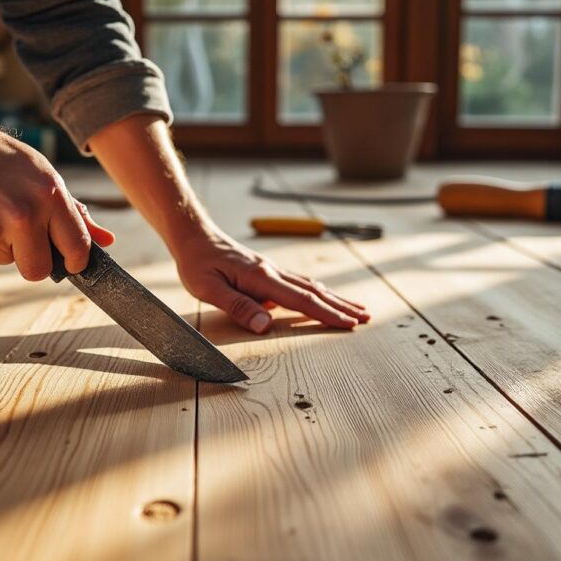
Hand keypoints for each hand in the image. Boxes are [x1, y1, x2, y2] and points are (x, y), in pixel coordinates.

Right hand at [0, 122, 113, 279]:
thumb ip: (75, 214)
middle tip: (23, 238)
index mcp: (49, 195)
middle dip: (34, 262)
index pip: (77, 248)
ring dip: (2, 244)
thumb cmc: (3, 160)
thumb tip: (106, 242)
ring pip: (6, 261)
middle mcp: (21, 213)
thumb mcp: (45, 176)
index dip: (75, 261)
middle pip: (37, 271)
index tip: (69, 261)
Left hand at [172, 227, 369, 333]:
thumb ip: (237, 306)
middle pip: (314, 292)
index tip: (349, 323)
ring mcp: (271, 269)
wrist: (194, 235)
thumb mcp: (208, 289)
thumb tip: (264, 324)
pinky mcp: (265, 270)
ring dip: (333, 298)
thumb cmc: (197, 263)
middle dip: (341, 306)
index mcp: (262, 278)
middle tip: (366, 318)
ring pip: (310, 286)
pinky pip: (298, 283)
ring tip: (354, 308)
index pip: (302, 300)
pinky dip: (316, 292)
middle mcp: (272, 272)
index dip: (327, 314)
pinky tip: (322, 296)